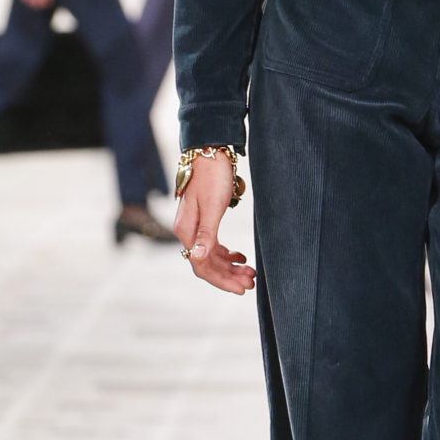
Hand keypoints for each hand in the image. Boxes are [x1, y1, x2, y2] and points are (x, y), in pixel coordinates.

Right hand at [173, 151, 255, 294]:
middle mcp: (188, 232)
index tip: (243, 288)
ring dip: (230, 267)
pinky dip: (227, 254)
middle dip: (229, 276)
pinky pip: (214, 245)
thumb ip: (206, 234)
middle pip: (207, 264)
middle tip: (251, 283)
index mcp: (187, 231)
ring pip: (212, 256)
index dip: (222, 280)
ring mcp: (195, 227)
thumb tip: (197, 258)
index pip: (202, 266)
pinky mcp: (204, 220)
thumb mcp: (213, 206)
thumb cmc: (212, 176)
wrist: (210, 151)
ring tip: (250, 273)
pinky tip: (241, 257)